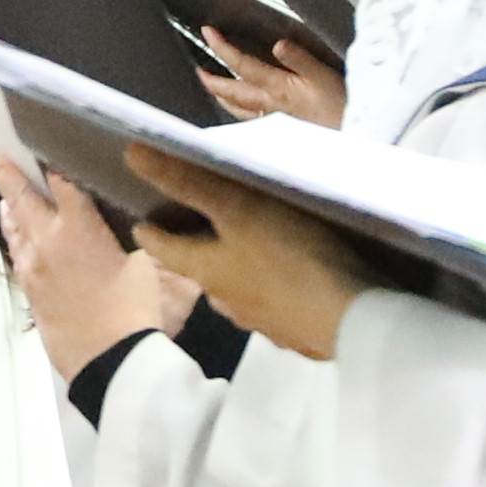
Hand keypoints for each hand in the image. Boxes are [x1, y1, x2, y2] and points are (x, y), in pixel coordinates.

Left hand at [0, 151, 189, 383]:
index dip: (54, 163)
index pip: (62, 183)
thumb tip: (155, 225)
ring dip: (10, 208)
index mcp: (79, 226)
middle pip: (22, 199)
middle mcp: (48, 241)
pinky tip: (18, 238)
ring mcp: (34, 269)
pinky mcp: (31, 293)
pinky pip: (17, 256)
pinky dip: (16, 239)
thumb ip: (151, 239)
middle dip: (7, 174)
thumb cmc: (138, 311)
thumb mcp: (156, 267)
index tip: (43, 146)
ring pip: (15, 229)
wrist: (111, 363)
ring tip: (4, 194)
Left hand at [129, 170, 368, 363]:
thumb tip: (132, 155)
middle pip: (201, 271)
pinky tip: (289, 279)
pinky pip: (274, 307)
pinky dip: (271, 290)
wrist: (353, 322)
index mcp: (207, 270)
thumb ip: (190, 183)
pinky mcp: (296, 332)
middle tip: (198, 226)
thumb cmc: (291, 258)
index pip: (164, 250)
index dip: (150, 232)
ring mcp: (263, 321)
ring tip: (247, 247)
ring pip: (237, 291)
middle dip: (196, 250)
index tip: (141, 221)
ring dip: (235, 271)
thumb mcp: (240, 209)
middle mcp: (227, 300)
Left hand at [189, 24, 347, 127]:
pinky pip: (248, 118)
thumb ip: (299, 59)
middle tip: (198, 69)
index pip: (240, 64)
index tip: (207, 31)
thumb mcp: (323, 76)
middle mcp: (267, 104)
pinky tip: (238, 108)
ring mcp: (270, 119)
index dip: (221, 47)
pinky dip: (236, 109)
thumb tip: (278, 44)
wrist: (348, 136)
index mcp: (276, 87)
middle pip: (230, 91)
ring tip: (212, 87)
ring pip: (235, 108)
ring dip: (221, 96)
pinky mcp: (278, 129)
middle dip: (211, 79)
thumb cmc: (339, 106)